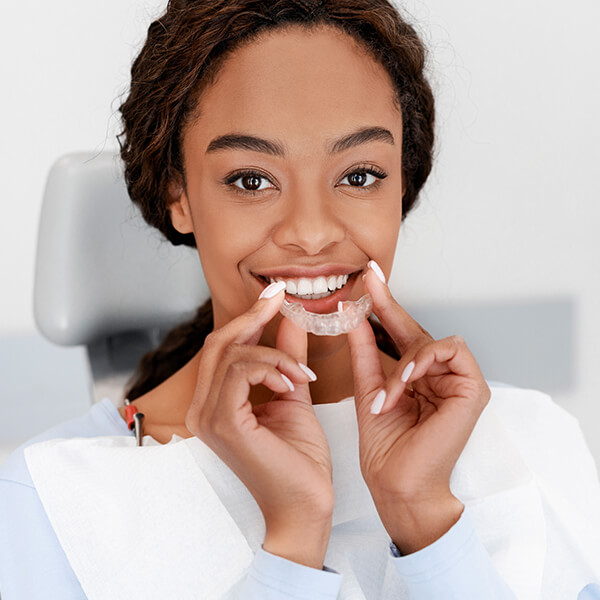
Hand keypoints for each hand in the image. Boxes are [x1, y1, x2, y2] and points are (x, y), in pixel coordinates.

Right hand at [184, 284, 333, 566]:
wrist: (305, 508)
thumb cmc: (298, 462)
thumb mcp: (293, 395)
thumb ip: (287, 358)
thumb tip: (290, 321)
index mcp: (215, 404)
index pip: (222, 349)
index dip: (247, 317)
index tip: (275, 295)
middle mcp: (202, 409)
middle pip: (218, 344)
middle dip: (252, 317)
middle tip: (282, 299)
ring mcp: (208, 417)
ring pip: (231, 354)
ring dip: (273, 353)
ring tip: (300, 373)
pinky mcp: (223, 423)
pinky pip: (241, 372)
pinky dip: (271, 367)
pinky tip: (292, 383)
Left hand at [346, 262, 490, 552]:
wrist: (396, 484)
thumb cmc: (384, 445)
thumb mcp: (369, 387)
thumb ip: (365, 351)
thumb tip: (354, 315)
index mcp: (416, 376)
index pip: (400, 332)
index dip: (385, 303)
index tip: (367, 277)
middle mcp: (439, 375)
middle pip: (417, 330)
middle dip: (390, 306)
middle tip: (369, 281)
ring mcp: (459, 381)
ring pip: (432, 341)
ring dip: (405, 361)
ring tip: (390, 391)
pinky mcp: (474, 389)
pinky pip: (451, 351)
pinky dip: (424, 361)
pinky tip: (407, 379)